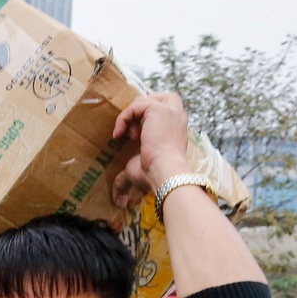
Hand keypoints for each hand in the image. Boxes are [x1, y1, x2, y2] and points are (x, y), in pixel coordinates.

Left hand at [112, 91, 195, 206]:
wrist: (165, 172)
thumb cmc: (156, 175)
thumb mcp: (140, 172)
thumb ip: (127, 179)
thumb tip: (119, 200)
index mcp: (177, 130)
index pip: (168, 111)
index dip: (149, 117)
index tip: (135, 134)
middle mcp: (178, 118)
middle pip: (166, 96)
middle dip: (145, 106)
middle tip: (133, 127)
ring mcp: (170, 112)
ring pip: (147, 99)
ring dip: (130, 115)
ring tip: (127, 135)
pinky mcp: (158, 110)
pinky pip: (136, 105)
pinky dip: (124, 117)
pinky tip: (119, 134)